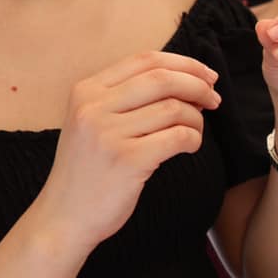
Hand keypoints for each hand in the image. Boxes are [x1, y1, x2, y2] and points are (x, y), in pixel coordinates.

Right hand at [29, 51, 220, 253]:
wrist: (63, 217)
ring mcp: (108, 134)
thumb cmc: (89, 169)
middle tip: (214, 100)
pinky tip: (189, 147)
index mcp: (86, 91)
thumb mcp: (92, 122)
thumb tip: (186, 79)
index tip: (208, 76)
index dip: (185, 64)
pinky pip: (178, 137)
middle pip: (163, 78)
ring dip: (196, 119)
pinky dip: (193, 139)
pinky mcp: (127, 160)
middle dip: (198, 86)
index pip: (145, 59)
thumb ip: (126, 97)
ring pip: (174, 108)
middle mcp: (93, 107)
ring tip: (195, 131)